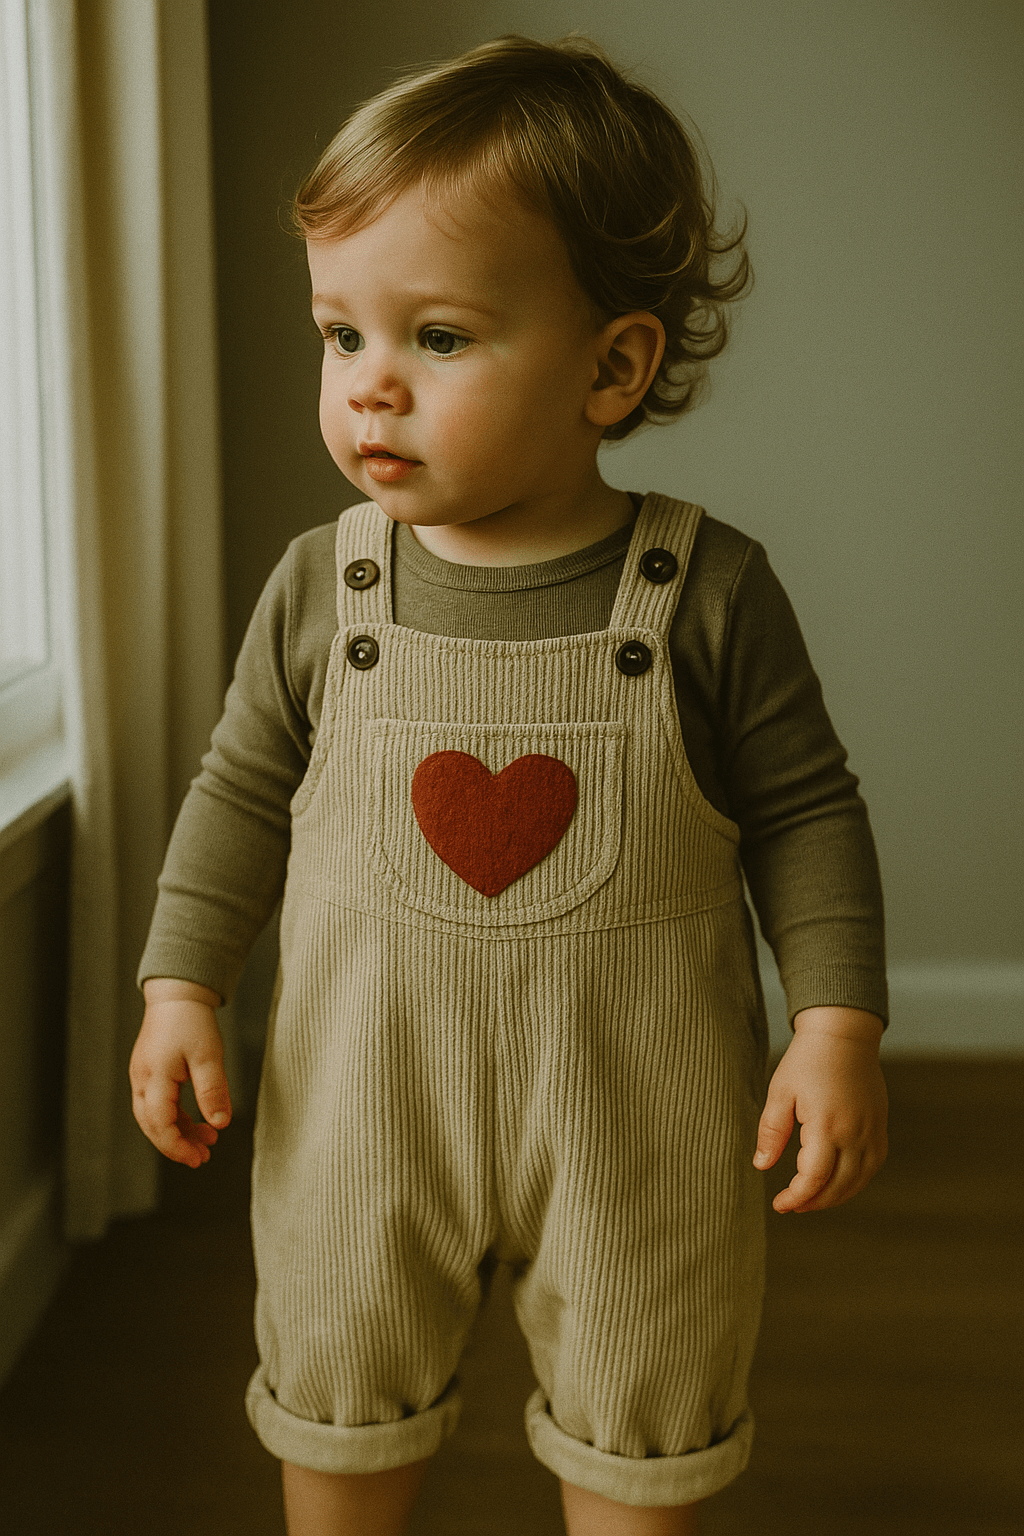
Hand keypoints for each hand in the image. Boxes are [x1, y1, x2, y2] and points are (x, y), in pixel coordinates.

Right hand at [130, 978, 230, 1167]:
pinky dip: (176, 1117)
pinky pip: (159, 1104)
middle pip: (152, 1126)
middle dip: (176, 1145)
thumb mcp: (209, 1057)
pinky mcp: (150, 1073)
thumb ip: (213, 1091)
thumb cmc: (192, 1021)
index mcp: (154, 1077)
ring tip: (207, 1141)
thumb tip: (220, 1124)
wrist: (177, 994)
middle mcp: (142, 1080)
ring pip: (155, 1117)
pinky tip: (197, 1122)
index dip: (177, 1146)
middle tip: (202, 1158)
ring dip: (178, 1132)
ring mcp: (143, 1077)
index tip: (198, 1158)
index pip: (160, 1123)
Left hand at [753, 1007, 887, 1212]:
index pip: (813, 1178)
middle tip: (792, 1205)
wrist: (843, 1033)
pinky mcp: (880, 1125)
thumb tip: (762, 1166)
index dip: (796, 1197)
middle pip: (838, 1186)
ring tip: (812, 1199)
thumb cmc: (807, 1060)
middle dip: (814, 1202)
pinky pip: (873, 1165)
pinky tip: (838, 1181)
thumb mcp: (780, 1092)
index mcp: (826, 1125)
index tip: (780, 1204)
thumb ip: (771, 1132)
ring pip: (859, 1180)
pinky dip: (856, 1180)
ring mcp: (872, 1130)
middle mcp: (854, 1132)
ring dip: (836, 1196)